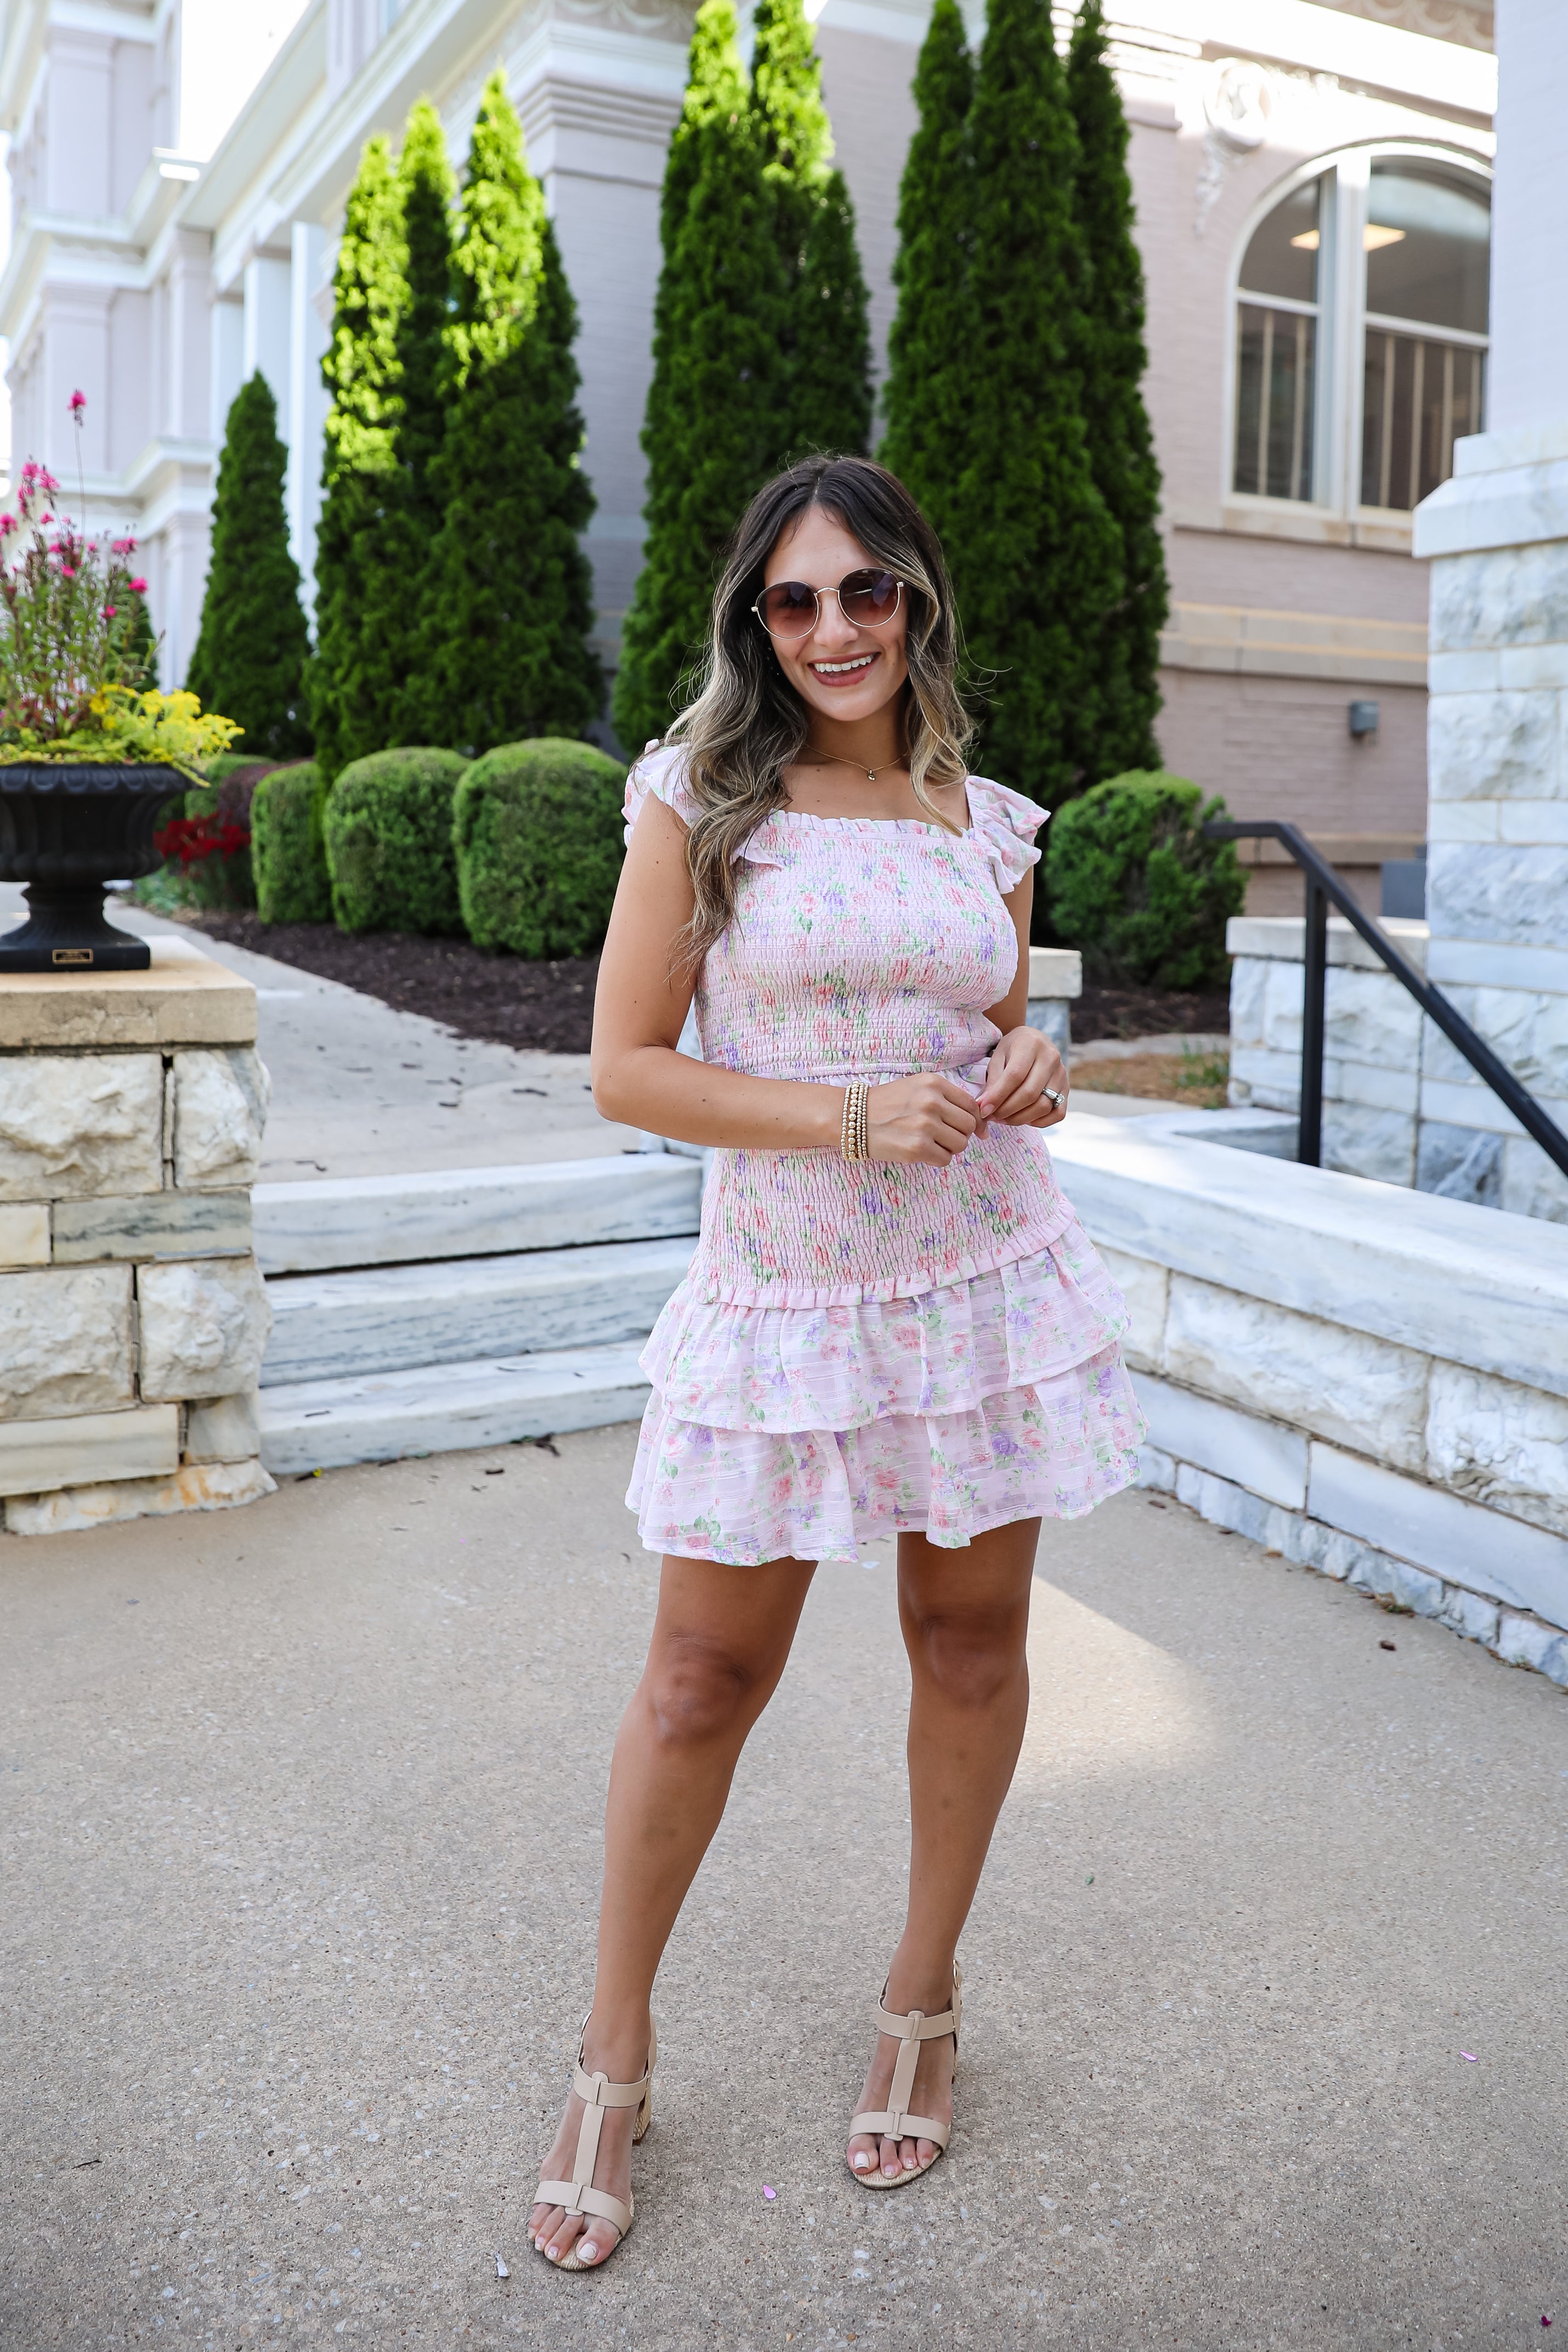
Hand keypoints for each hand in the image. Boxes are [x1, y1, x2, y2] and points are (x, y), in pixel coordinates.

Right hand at [865, 1073, 979, 1165]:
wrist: (850, 1117)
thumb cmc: (885, 1104)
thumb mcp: (917, 1089)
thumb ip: (947, 1101)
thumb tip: (983, 1129)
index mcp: (934, 1083)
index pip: (971, 1105)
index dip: (973, 1120)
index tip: (969, 1129)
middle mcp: (932, 1102)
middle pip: (968, 1126)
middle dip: (959, 1134)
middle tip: (941, 1136)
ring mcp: (925, 1125)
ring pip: (960, 1144)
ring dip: (948, 1148)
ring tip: (929, 1143)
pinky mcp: (916, 1148)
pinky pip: (945, 1159)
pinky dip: (936, 1159)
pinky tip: (920, 1151)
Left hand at [975, 1027, 1067, 1133]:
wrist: (1033, 1041)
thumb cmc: (1012, 1049)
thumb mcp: (998, 1057)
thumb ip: (992, 1081)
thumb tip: (984, 1107)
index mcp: (1031, 1045)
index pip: (1015, 1076)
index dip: (998, 1096)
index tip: (984, 1110)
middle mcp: (1051, 1058)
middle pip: (1030, 1093)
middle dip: (1007, 1110)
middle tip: (991, 1117)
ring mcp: (1062, 1075)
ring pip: (1043, 1106)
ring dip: (1020, 1118)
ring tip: (1003, 1119)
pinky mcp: (1066, 1089)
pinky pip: (1057, 1113)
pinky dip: (1039, 1122)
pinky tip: (1023, 1119)